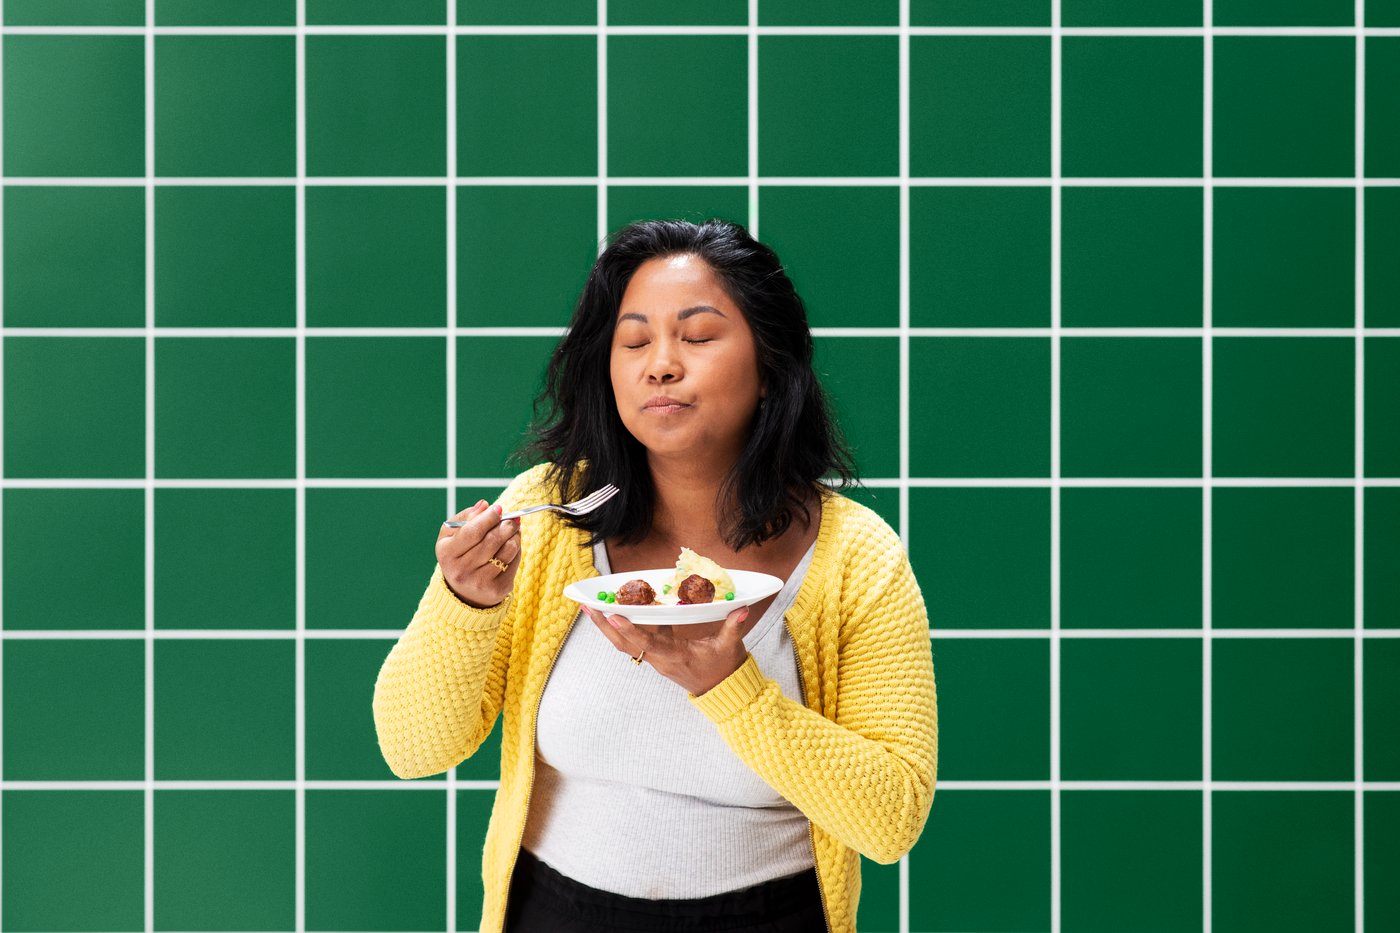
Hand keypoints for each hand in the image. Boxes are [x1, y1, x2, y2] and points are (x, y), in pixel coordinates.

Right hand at [436, 500, 520, 608]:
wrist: (463, 591)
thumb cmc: (458, 555)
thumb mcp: (452, 534)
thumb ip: (466, 517)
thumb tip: (484, 505)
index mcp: (447, 554)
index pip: (472, 532)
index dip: (488, 518)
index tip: (499, 508)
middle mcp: (461, 571)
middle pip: (492, 541)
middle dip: (506, 525)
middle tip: (512, 517)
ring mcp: (480, 582)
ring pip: (507, 550)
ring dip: (514, 535)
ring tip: (513, 529)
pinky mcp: (497, 589)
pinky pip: (514, 561)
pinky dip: (517, 549)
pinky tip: (512, 544)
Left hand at [583, 603, 757, 695]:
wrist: (722, 691)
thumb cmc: (725, 668)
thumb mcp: (730, 647)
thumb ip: (733, 626)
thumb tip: (741, 608)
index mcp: (675, 656)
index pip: (648, 643)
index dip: (630, 630)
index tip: (613, 616)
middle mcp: (661, 659)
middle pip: (625, 644)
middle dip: (605, 627)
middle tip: (588, 607)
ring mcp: (657, 659)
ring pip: (626, 644)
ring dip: (608, 628)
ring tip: (593, 608)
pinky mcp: (658, 656)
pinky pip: (636, 642)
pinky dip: (625, 627)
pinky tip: (619, 611)